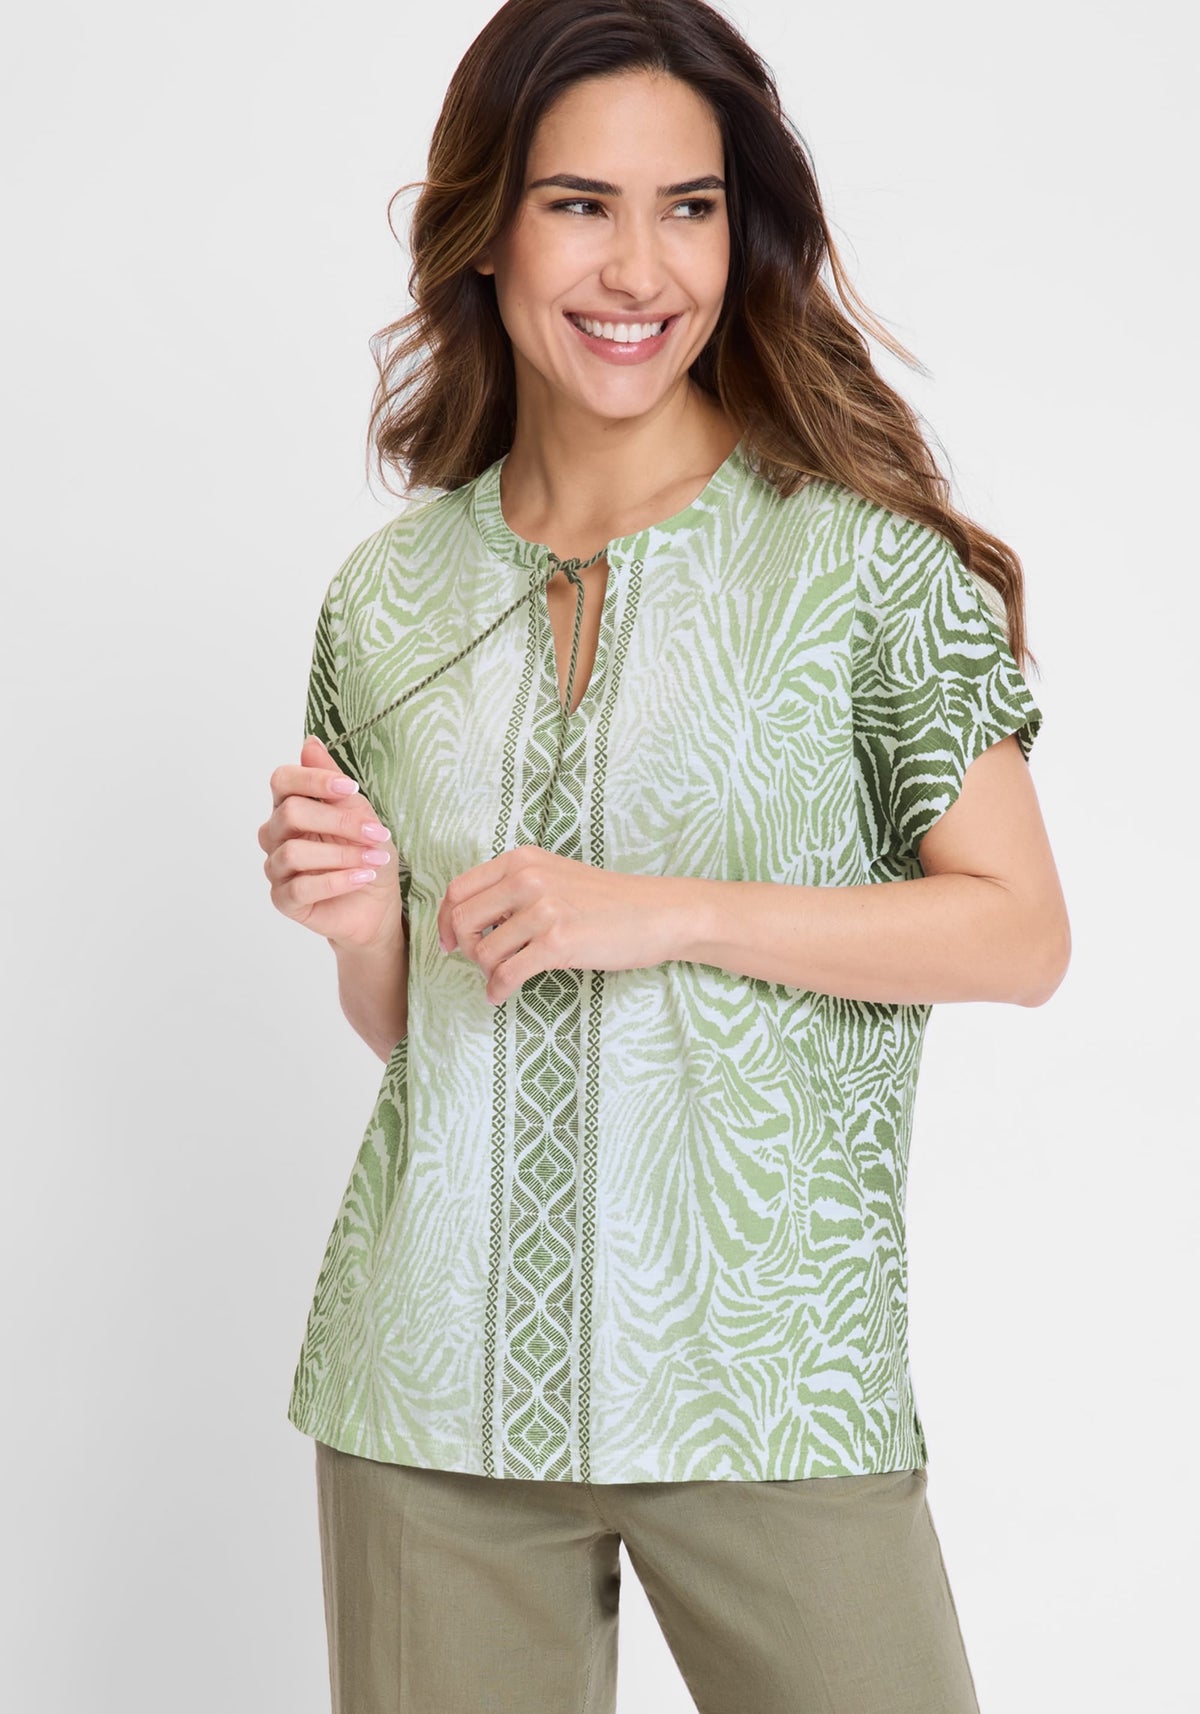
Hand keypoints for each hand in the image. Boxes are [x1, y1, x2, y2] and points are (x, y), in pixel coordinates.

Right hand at [259, 735, 403, 951]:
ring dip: (342, 854)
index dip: (313, 780)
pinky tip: (362, 877)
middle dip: (339, 822)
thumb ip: (333, 781)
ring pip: (294, 853)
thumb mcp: (360, 812)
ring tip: (374, 860)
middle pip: (290, 814)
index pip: (282, 780)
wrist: (377, 903)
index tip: (350, 787)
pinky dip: (336, 881)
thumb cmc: (367, 854)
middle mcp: (276, 836)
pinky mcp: (284, 900)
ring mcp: (277, 869)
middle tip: (376, 834)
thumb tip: (309, 742)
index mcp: (290, 807)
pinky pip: (300, 888)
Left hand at [435, 844, 678, 1004]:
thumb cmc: (606, 900)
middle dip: (463, 948)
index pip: (458, 889)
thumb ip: (514, 888)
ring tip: (502, 977)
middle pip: (462, 920)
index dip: (444, 920)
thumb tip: (471, 921)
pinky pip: (507, 973)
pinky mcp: (558, 942)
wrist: (656, 913)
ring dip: (486, 972)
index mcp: (522, 860)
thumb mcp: (555, 876)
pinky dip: (497, 990)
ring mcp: (543, 910)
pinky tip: (501, 995)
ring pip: (483, 952)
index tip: (447, 941)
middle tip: (479, 962)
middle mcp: (527, 879)